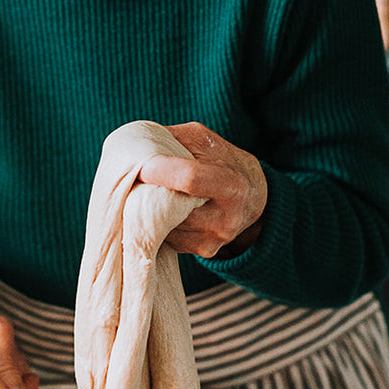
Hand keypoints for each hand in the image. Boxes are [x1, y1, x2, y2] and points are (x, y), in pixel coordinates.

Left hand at [139, 122, 267, 258]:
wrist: (253, 197)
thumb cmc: (223, 161)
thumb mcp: (204, 141)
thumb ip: (172, 138)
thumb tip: (135, 144)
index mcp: (231, 184)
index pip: (189, 179)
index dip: (160, 171)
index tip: (140, 165)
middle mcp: (225, 218)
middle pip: (172, 208)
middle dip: (148, 193)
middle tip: (134, 178)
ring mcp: (213, 239)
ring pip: (165, 225)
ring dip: (149, 210)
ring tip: (145, 192)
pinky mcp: (203, 250)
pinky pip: (169, 237)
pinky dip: (158, 223)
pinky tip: (160, 208)